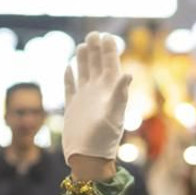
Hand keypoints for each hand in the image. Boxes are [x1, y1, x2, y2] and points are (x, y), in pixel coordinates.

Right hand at [61, 32, 130, 164]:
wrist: (88, 160)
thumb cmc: (102, 141)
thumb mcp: (113, 116)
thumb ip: (119, 94)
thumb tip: (127, 74)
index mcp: (108, 92)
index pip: (110, 65)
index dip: (109, 50)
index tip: (106, 35)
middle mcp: (97, 94)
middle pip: (97, 67)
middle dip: (96, 50)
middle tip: (94, 34)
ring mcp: (84, 101)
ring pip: (84, 75)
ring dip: (83, 60)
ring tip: (83, 45)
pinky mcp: (72, 110)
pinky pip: (70, 89)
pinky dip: (69, 78)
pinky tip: (68, 68)